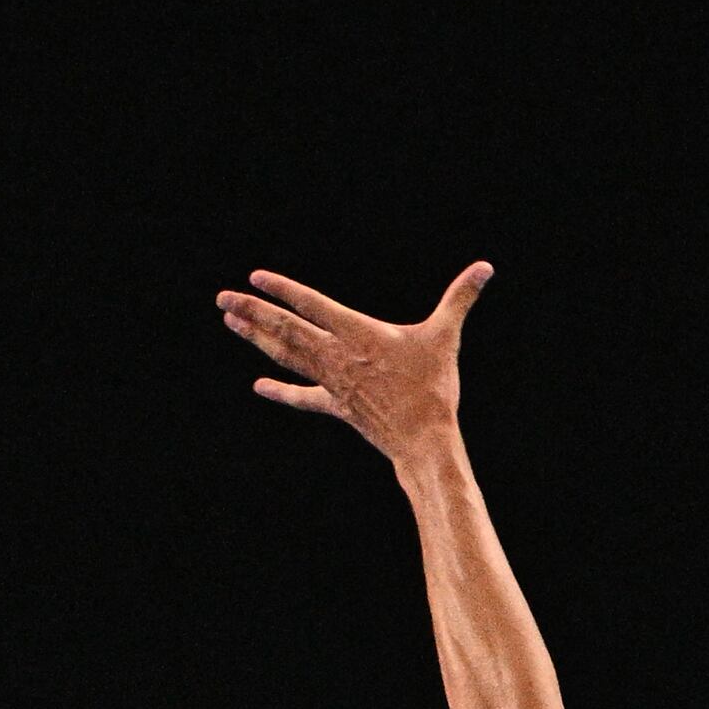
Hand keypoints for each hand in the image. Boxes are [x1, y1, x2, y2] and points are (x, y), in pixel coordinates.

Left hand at [215, 263, 488, 469]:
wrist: (425, 440)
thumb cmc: (434, 387)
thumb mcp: (446, 337)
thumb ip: (460, 299)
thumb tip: (486, 268)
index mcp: (358, 333)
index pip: (311, 306)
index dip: (283, 291)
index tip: (255, 278)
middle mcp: (338, 356)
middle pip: (287, 330)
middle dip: (252, 312)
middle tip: (222, 299)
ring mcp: (334, 383)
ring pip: (288, 357)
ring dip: (258, 339)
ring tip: (232, 323)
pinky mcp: (338, 407)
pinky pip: (305, 397)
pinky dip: (282, 392)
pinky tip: (259, 387)